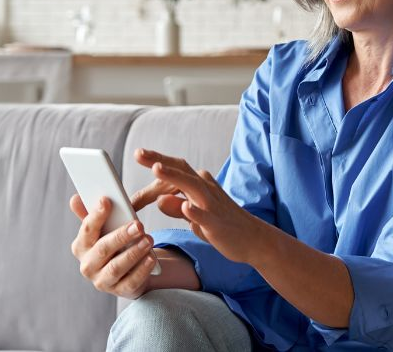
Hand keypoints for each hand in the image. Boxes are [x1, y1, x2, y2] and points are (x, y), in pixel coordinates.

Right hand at [69, 194, 156, 299]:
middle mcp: (88, 266)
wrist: (127, 271)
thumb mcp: (104, 228)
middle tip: (138, 225)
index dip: (96, 215)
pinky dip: (142, 270)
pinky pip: (131, 281)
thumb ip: (92, 214)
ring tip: (149, 239)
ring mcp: (102, 281)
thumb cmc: (114, 243)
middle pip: (103, 250)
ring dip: (133, 253)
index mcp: (81, 246)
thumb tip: (75, 198)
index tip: (106, 200)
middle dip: (121, 236)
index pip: (87, 230)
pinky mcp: (120, 291)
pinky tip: (151, 258)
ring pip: (116, 267)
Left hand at [135, 148, 266, 264]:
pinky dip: (194, 210)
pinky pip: (204, 215)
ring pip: (192, 186)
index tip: (139, 154)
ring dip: (174, 177)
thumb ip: (177, 207)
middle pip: (181, 170)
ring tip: (156, 169)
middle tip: (139, 153)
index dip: (157, 161)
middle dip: (160, 161)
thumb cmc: (222, 225)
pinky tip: (184, 207)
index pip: (176, 169)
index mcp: (200, 185)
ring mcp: (212, 205)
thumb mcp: (195, 216)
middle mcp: (206, 189)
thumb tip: (159, 199)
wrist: (253, 239)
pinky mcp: (217, 223)